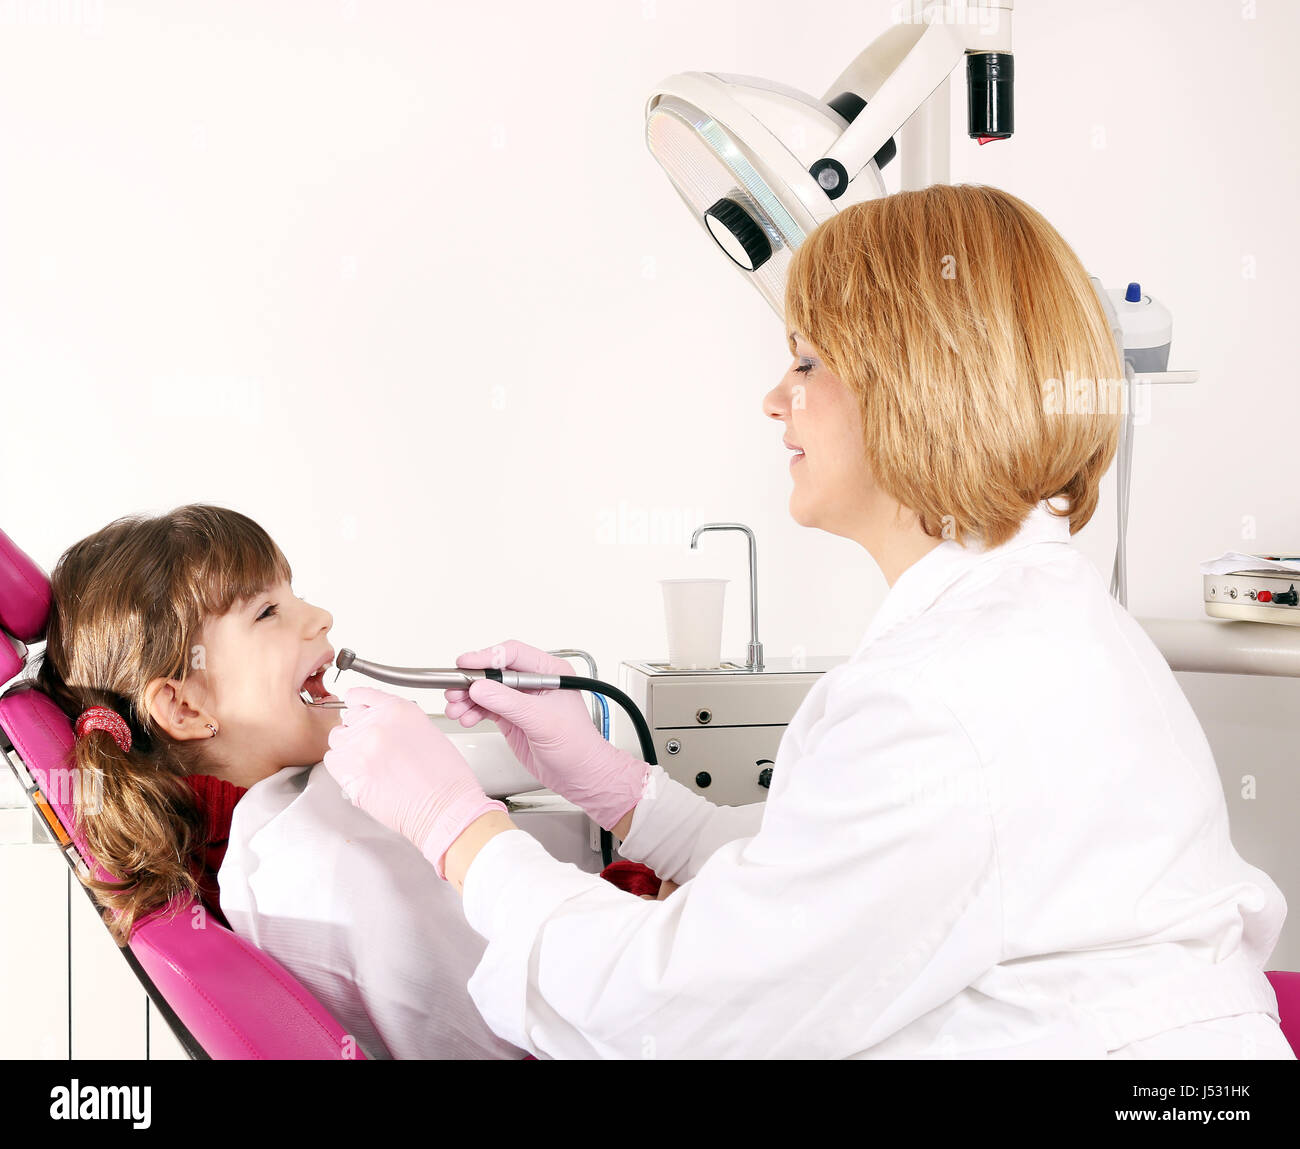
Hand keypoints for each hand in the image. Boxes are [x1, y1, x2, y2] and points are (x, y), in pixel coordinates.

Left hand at [323, 686, 505, 878]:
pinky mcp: (348, 771)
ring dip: (348, 748)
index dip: (359, 706)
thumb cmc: (445, 778)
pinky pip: (331, 760)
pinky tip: (361, 774)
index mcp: (398, 709)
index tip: (358, 711)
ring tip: (369, 763)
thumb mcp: (427, 732)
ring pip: (337, 739)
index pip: (361, 695)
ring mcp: (359, 746)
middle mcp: (376, 723)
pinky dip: (342, 767)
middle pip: (348, 718)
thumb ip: (397, 722)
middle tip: (373, 748)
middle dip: (358, 730)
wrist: (444, 808)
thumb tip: (379, 724)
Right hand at [443, 639, 648, 830]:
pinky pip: (486, 708)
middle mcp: (534, 683)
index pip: (513, 654)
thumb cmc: (577, 746)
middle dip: (472, 680)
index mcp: (549, 672)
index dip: (487, 657)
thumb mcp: (542, 720)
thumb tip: (481, 688)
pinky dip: (472, 712)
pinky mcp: (512, 718)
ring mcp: (521, 701)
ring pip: (487, 691)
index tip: (466, 664)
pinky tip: (465, 717)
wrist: (580, 775)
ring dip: (468, 698)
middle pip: (495, 672)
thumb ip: (509, 703)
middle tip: (454, 689)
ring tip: (456, 707)